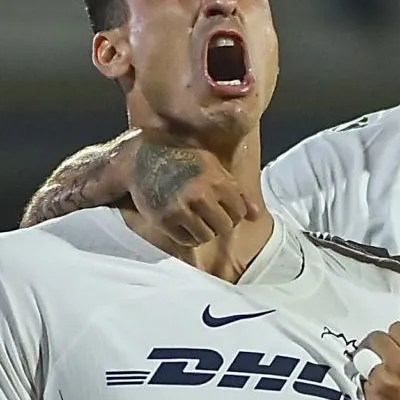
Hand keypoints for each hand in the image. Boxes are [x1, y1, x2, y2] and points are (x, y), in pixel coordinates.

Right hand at [127, 138, 252, 247]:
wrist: (142, 159)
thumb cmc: (181, 160)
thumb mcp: (212, 166)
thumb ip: (236, 191)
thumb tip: (256, 216)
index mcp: (216, 179)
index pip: (239, 212)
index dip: (233, 213)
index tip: (223, 209)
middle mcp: (200, 195)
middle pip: (225, 227)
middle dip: (220, 224)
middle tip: (209, 216)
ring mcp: (182, 208)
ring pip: (207, 236)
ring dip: (204, 231)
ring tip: (196, 219)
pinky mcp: (165, 220)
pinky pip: (187, 240)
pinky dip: (189, 236)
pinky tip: (184, 224)